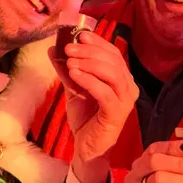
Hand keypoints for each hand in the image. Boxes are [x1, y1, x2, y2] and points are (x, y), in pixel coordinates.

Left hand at [49, 30, 138, 162]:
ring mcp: (125, 100)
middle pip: (113, 61)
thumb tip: (54, 48)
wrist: (87, 147)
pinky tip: (74, 75)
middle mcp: (128, 86)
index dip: (98, 42)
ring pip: (112, 74)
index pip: (113, 53)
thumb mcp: (74, 88)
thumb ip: (66, 70)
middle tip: (68, 48)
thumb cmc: (85, 117)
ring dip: (90, 64)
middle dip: (89, 51)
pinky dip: (89, 80)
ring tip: (70, 62)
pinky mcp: (117, 113)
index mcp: (122, 78)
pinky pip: (105, 92)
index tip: (80, 35)